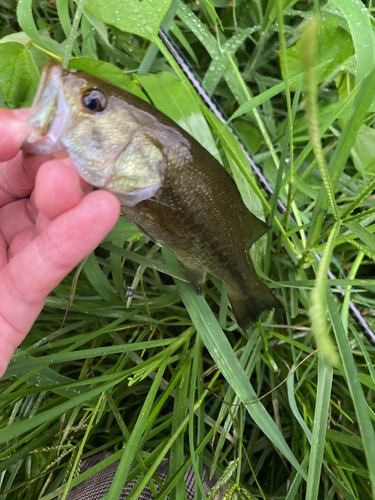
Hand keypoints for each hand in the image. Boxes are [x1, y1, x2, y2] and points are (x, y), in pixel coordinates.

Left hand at [0, 109, 119, 377]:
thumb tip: (13, 127)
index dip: (14, 133)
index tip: (41, 124)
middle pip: (20, 182)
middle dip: (46, 165)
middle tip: (73, 157)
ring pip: (40, 220)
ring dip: (65, 200)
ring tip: (86, 184)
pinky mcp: (20, 299)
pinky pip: (46, 264)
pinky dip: (74, 239)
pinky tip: (102, 214)